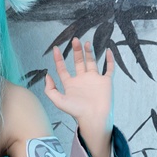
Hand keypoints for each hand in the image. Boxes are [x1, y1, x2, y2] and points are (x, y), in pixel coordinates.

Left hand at [44, 39, 113, 156]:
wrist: (94, 117)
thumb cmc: (76, 111)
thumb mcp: (58, 101)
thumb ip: (50, 89)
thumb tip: (47, 75)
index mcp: (70, 84)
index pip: (63, 69)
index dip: (58, 59)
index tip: (56, 48)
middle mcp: (82, 80)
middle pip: (78, 62)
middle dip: (76, 51)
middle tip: (74, 40)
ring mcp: (94, 80)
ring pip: (92, 62)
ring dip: (89, 52)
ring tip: (86, 43)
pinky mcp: (105, 82)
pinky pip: (109, 68)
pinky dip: (109, 60)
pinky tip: (108, 51)